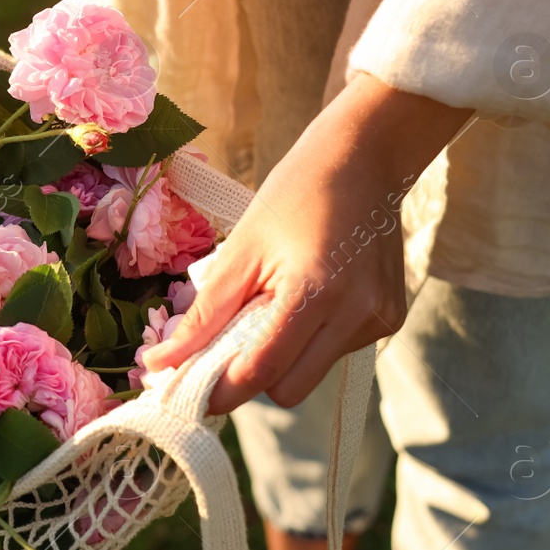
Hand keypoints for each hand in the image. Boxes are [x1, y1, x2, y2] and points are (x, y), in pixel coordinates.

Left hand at [143, 75, 471, 413]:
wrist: (364, 158)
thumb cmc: (295, 195)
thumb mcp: (240, 251)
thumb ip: (203, 316)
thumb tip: (159, 364)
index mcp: (315, 293)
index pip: (260, 372)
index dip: (218, 391)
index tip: (184, 391)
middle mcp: (355, 315)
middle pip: (288, 390)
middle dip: (251, 376)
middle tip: (224, 345)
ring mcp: (378, 319)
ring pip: (311, 373)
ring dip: (283, 356)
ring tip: (274, 302)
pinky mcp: (390, 318)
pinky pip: (335, 352)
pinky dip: (311, 339)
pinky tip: (309, 295)